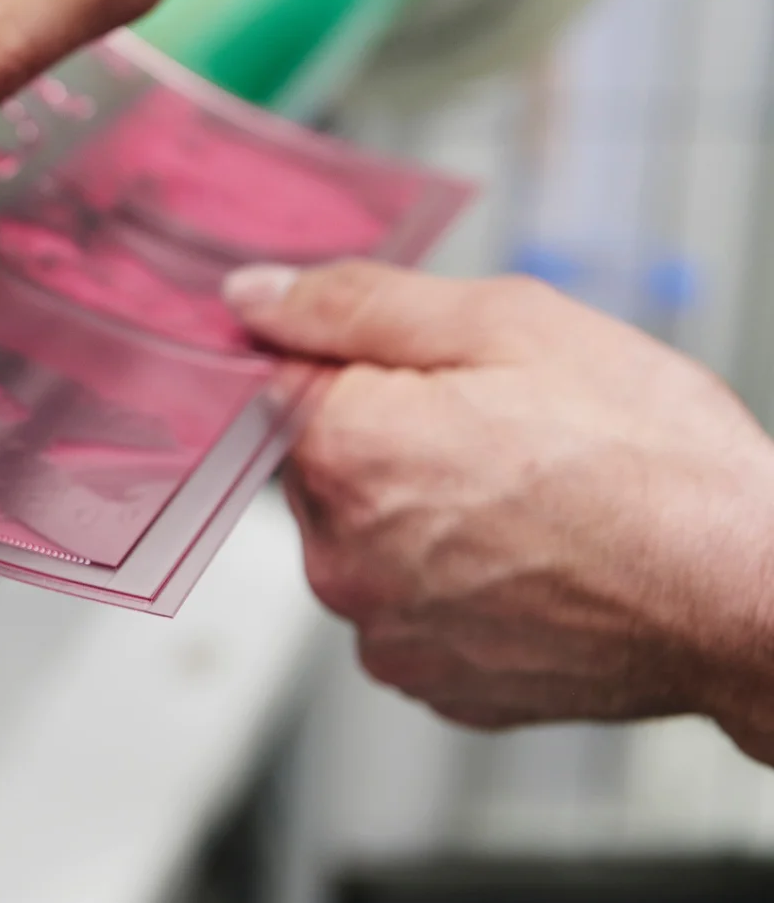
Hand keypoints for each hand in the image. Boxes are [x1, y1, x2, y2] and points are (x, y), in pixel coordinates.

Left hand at [222, 260, 773, 762]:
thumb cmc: (650, 459)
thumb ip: (356, 305)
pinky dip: (453, 583)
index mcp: (341, 450)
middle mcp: (338, 553)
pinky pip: (410, 609)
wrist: (746, 592)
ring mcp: (382, 628)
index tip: (425, 375)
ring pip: (366, 540)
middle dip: (390, 439)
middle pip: (322, 467)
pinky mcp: (428, 680)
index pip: (280, 382)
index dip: (357, 366)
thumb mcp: (506, 323)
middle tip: (501, 434)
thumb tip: (253, 298)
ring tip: (528, 503)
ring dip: (421, 515)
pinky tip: (529, 562)